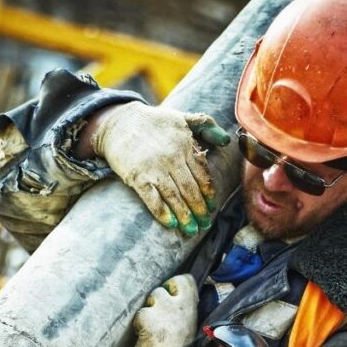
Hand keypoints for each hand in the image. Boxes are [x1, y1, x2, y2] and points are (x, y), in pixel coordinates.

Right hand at [90, 102, 229, 235]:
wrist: (119, 122)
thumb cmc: (154, 122)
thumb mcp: (182, 117)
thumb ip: (206, 126)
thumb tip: (226, 140)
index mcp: (185, 145)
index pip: (202, 175)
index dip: (208, 194)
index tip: (211, 207)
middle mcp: (172, 158)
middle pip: (190, 189)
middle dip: (199, 209)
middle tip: (204, 224)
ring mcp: (154, 168)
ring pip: (174, 197)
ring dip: (185, 215)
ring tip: (191, 230)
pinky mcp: (137, 177)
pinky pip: (152, 199)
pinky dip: (162, 213)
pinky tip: (171, 224)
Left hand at [131, 274, 198, 346]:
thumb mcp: (188, 328)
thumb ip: (183, 310)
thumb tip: (173, 293)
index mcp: (192, 309)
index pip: (185, 280)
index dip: (174, 285)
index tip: (170, 296)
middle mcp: (180, 306)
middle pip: (162, 288)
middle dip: (156, 300)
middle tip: (158, 318)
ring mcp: (164, 311)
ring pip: (150, 299)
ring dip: (148, 312)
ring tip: (152, 330)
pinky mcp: (148, 319)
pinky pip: (140, 313)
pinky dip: (139, 325)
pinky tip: (145, 337)